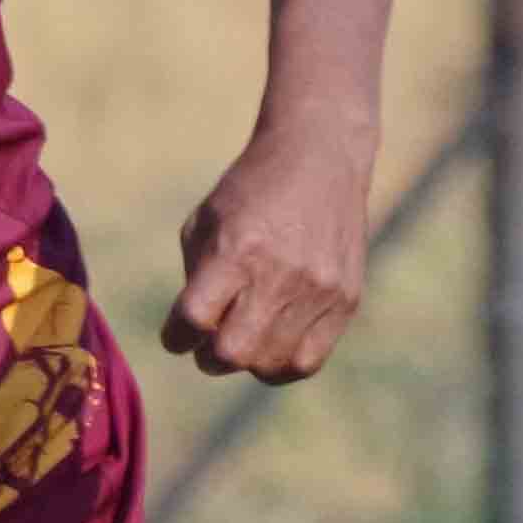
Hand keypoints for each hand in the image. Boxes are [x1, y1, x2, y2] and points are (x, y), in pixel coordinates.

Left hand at [162, 123, 369, 379]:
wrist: (320, 157)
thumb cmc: (250, 192)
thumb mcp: (204, 222)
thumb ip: (196, 281)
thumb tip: (194, 337)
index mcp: (236, 251)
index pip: (193, 320)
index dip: (176, 336)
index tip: (177, 333)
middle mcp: (280, 274)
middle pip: (231, 353)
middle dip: (208, 358)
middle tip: (207, 346)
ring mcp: (318, 290)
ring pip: (270, 365)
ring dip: (246, 362)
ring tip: (242, 340)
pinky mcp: (346, 300)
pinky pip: (307, 362)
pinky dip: (281, 364)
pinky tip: (271, 345)